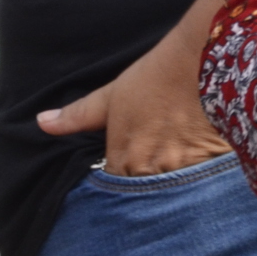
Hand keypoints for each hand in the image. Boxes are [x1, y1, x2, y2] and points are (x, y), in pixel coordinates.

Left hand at [37, 47, 229, 177]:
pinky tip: (203, 169)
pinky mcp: (213, 165)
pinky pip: (203, 185)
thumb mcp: (113, 95)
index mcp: (125, 157)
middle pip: (145, 197)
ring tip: (178, 173)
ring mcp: (185, 170)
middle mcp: (152, 170)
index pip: (116, 189)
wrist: (203, 58)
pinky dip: (201, 181)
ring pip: (174, 195)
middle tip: (154, 175)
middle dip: (147, 190)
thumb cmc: (157, 75)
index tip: (128, 173)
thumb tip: (43, 123)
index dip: (121, 182)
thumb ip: (78, 115)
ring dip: (174, 187)